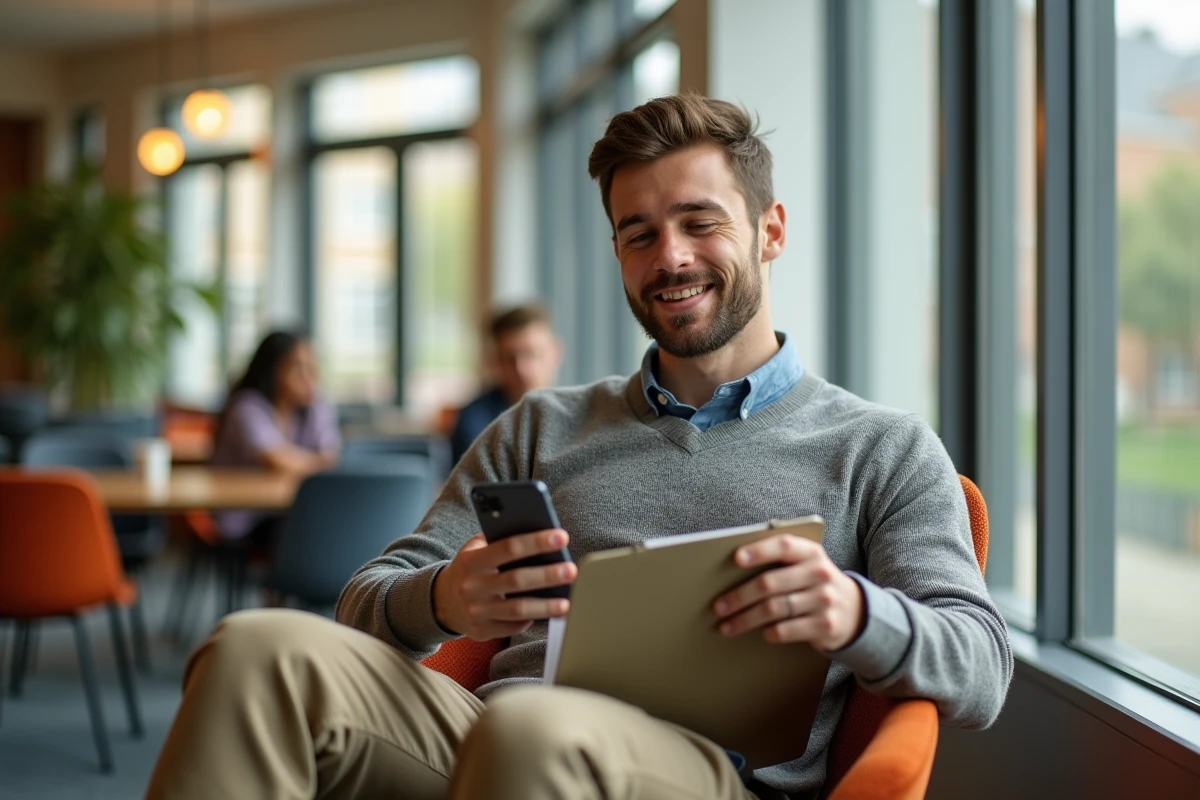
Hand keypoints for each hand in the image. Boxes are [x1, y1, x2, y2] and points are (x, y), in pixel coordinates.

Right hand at [433, 530, 576, 640]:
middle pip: (516, 580)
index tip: (561, 537)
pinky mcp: (481, 631)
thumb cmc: (471, 568)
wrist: (441, 601)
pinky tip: (548, 613)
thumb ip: (500, 540)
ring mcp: (476, 611)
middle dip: (547, 575)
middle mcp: (472, 586)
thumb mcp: (476, 549)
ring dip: (545, 606)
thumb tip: (540, 534)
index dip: (536, 541)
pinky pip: (513, 627)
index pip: (508, 547)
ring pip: (517, 610)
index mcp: (472, 560)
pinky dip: (532, 619)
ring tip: (567, 602)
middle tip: (571, 570)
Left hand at [712, 534, 864, 651]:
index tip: (735, 559)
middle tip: (719, 607)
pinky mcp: (826, 626)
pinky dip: (769, 633)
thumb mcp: (805, 566)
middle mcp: (820, 574)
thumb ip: (779, 563)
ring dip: (745, 620)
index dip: (759, 551)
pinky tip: (759, 633)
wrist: (855, 611)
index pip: (784, 546)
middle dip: (739, 596)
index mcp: (811, 552)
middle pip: (770, 583)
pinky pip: (787, 630)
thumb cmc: (814, 584)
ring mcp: (824, 600)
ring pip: (774, 610)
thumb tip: (731, 573)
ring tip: (726, 626)